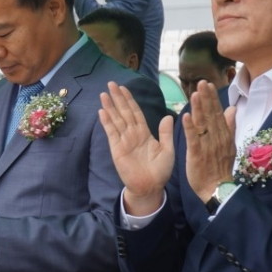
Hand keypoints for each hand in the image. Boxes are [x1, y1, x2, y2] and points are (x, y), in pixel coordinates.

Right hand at [98, 81, 174, 215]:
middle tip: (110, 83)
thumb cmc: (160, 171)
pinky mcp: (117, 149)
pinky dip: (107, 122)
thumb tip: (169, 116)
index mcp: (145, 133)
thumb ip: (165, 133)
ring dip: (110, 107)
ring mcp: (123, 141)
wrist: (151, 187)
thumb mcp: (168, 150)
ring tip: (103, 94)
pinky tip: (102, 111)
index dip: (130, 100)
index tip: (124, 88)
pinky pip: (111, 133)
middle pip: (124, 112)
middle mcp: (132, 135)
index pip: (136, 113)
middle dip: (117, 98)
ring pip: (116, 120)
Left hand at [181, 80, 236, 201]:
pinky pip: (193, 139)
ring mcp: (207, 146)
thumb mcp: (228, 144)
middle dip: (206, 98)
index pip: (217, 113)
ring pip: (203, 124)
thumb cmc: (220, 166)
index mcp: (223, 135)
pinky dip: (190, 127)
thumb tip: (231, 108)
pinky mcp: (197, 154)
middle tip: (201, 82)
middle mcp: (217, 138)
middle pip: (211, 115)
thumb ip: (229, 126)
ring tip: (194, 93)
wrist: (217, 188)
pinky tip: (185, 116)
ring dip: (199, 108)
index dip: (212, 98)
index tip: (207, 84)